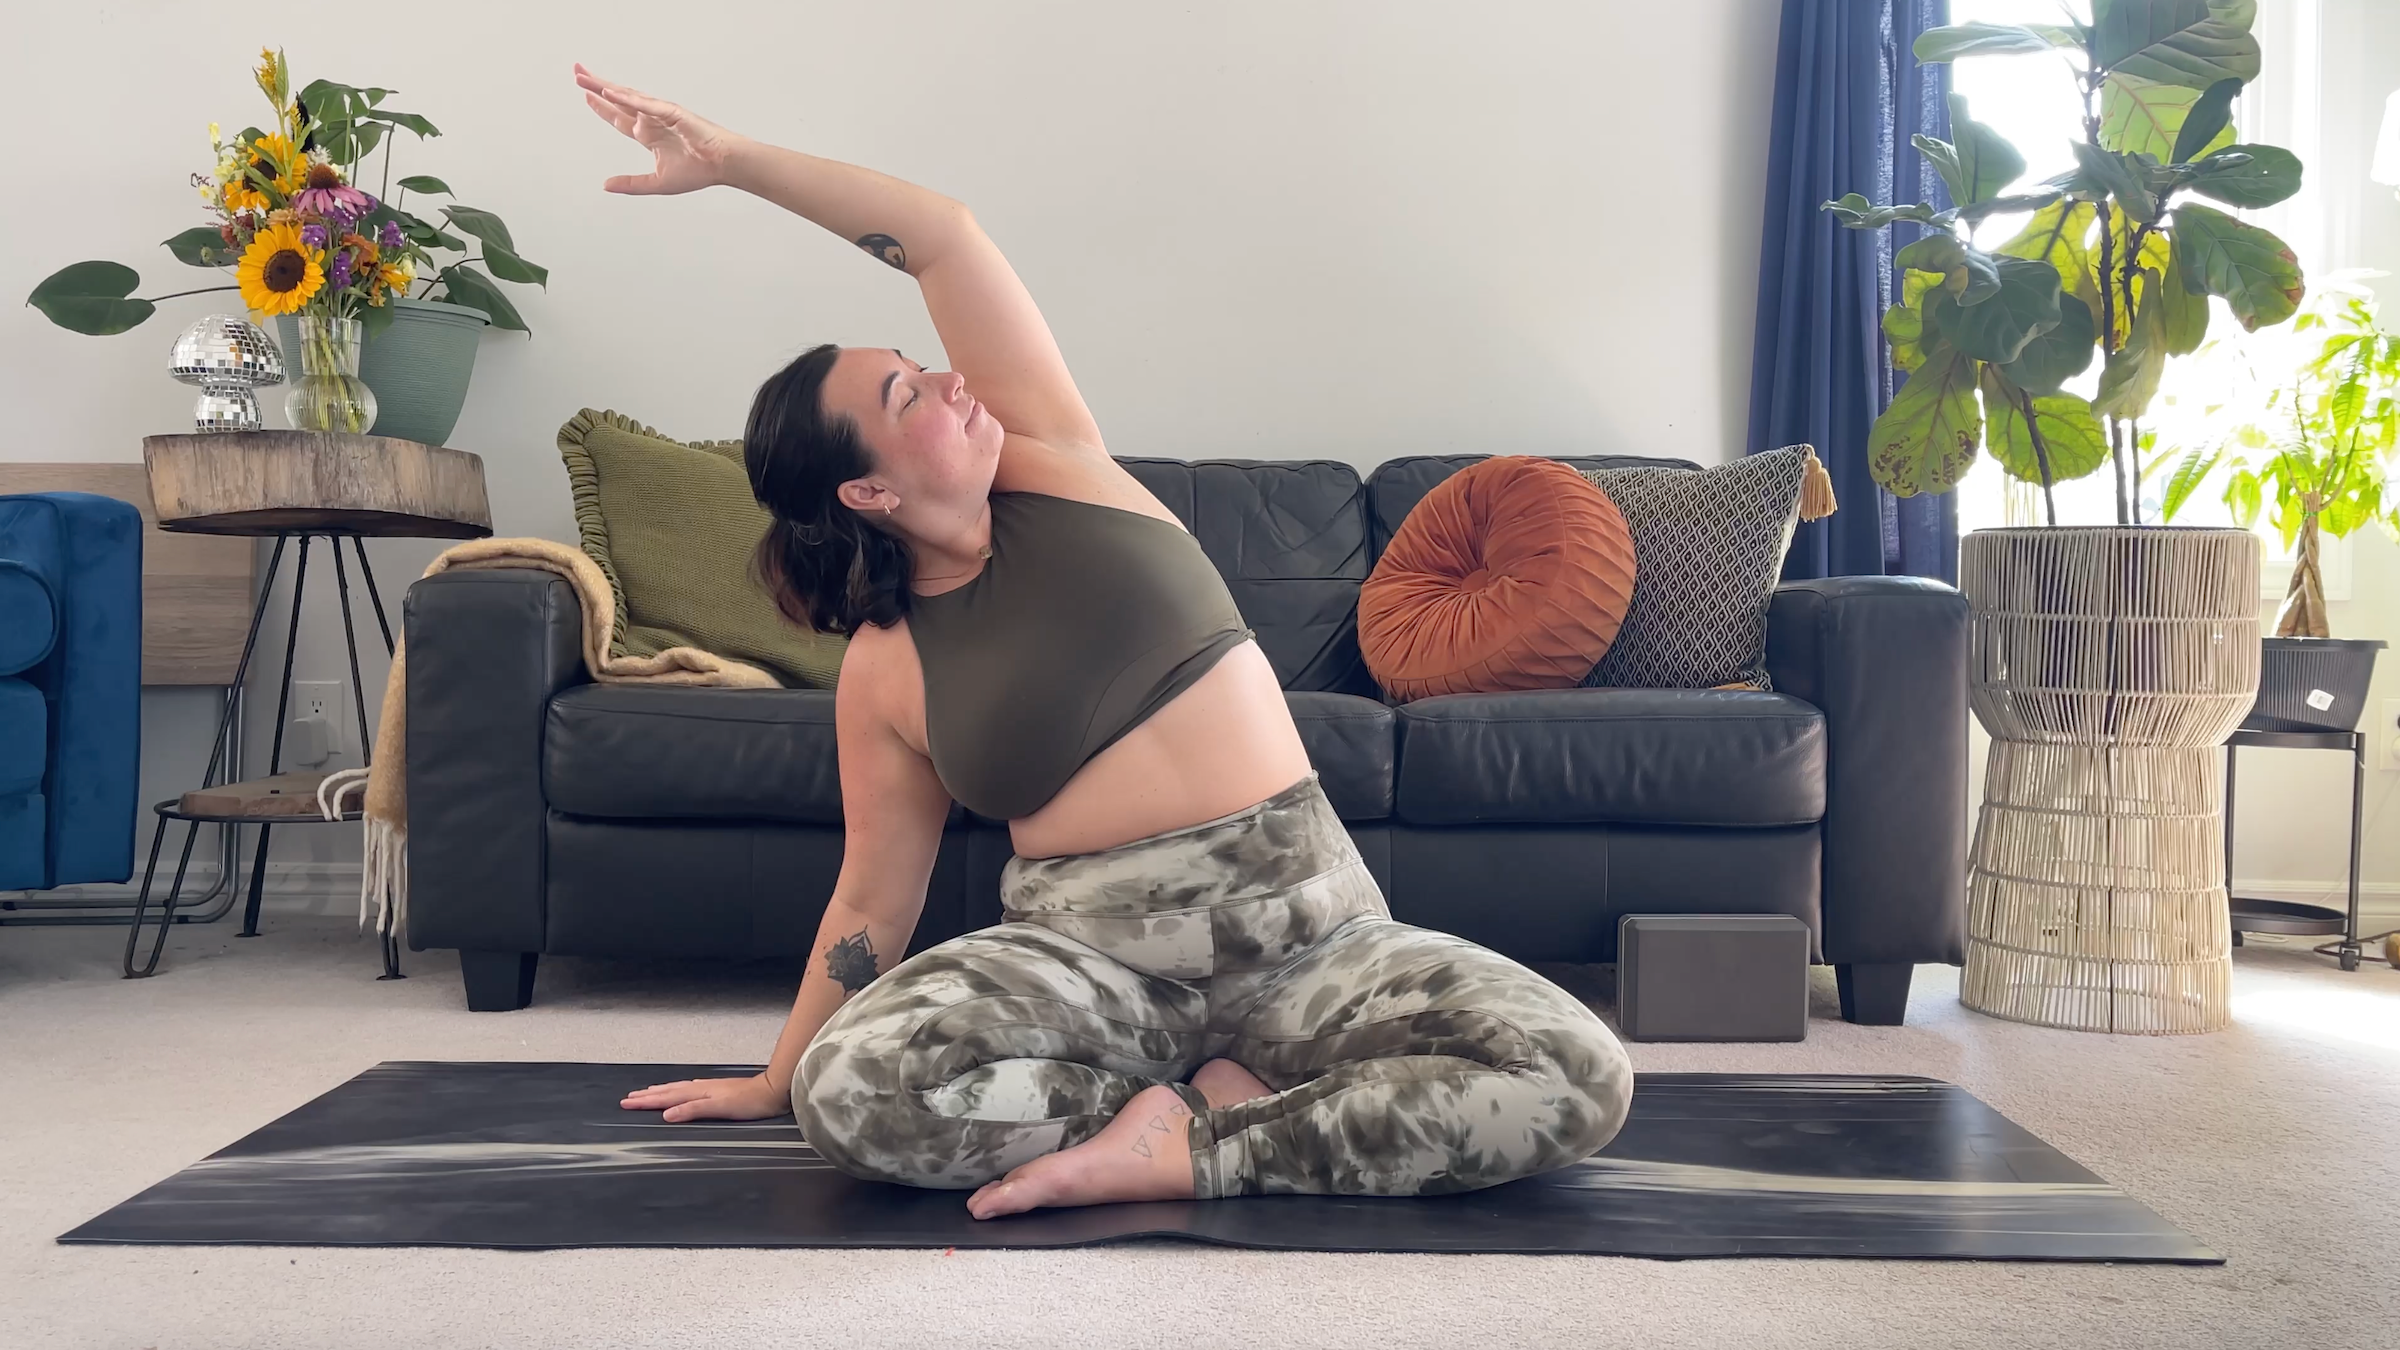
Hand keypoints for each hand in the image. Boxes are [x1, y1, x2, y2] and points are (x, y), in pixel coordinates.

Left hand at [574, 63, 744, 194]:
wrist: (723, 165)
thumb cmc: (699, 171)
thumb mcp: (657, 182)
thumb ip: (631, 184)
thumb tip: (605, 185)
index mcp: (650, 135)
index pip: (619, 117)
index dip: (602, 107)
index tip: (586, 96)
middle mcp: (652, 120)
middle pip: (618, 99)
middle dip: (596, 86)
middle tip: (577, 72)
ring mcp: (661, 114)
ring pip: (627, 96)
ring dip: (605, 86)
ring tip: (584, 77)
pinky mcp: (672, 112)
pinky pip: (646, 103)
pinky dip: (628, 97)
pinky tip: (611, 91)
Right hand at [620, 1073, 790, 1122]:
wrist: (772, 1091)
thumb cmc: (749, 1103)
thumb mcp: (719, 1109)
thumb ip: (693, 1110)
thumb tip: (667, 1114)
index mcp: (698, 1093)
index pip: (666, 1098)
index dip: (646, 1101)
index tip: (626, 1103)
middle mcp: (701, 1088)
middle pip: (668, 1091)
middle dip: (647, 1095)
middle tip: (628, 1098)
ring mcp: (709, 1088)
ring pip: (677, 1088)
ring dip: (660, 1091)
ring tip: (646, 1092)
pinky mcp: (717, 1091)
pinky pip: (688, 1089)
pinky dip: (677, 1090)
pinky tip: (680, 1090)